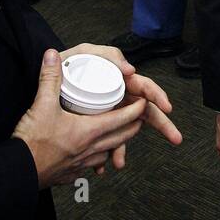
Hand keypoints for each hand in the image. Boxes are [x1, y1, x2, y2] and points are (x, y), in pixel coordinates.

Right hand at [13, 50, 147, 188]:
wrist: (17, 171)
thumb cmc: (32, 141)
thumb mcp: (41, 104)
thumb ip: (50, 78)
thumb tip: (52, 55)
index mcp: (89, 130)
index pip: (122, 118)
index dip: (136, 110)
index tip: (144, 102)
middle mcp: (90, 148)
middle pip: (121, 137)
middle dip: (133, 125)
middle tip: (138, 117)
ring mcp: (82, 163)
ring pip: (108, 152)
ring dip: (116, 143)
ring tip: (117, 134)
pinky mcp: (71, 174)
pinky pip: (91, 166)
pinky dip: (97, 158)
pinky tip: (92, 155)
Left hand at [59, 43, 182, 173]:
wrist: (44, 81)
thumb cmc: (68, 63)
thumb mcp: (87, 52)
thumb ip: (109, 56)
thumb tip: (130, 70)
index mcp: (120, 79)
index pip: (145, 87)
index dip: (158, 95)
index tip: (167, 107)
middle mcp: (118, 96)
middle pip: (145, 110)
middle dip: (162, 125)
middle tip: (175, 138)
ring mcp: (108, 111)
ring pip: (124, 130)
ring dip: (122, 148)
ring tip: (118, 163)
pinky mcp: (96, 124)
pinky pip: (106, 140)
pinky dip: (103, 153)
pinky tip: (99, 166)